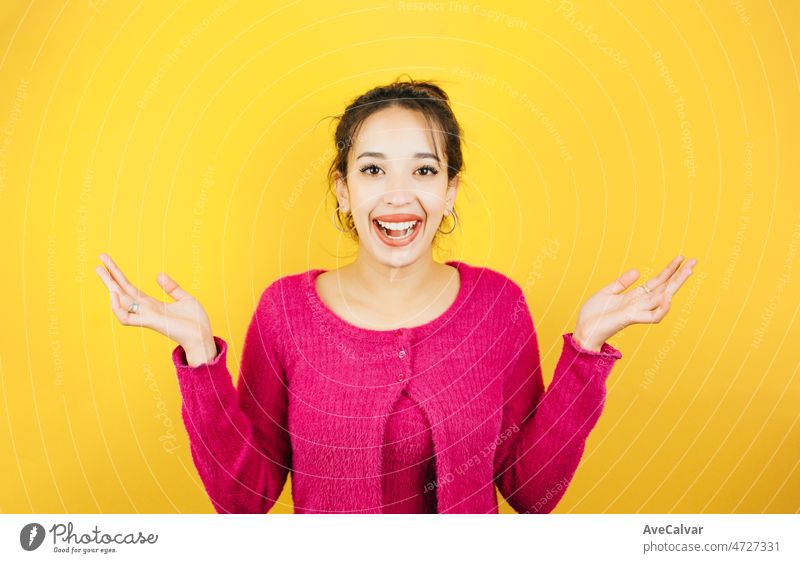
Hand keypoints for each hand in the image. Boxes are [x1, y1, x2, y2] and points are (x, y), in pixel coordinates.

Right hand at [95, 253, 213, 351]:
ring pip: (120, 301)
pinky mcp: (151, 322)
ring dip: (109, 286)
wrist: (203, 336)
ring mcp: (146, 316)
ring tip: (100, 270)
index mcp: (152, 305)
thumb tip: (158, 275)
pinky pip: (126, 317)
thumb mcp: (185, 298)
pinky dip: (117, 307)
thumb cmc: (195, 321)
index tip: (108, 262)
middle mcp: (145, 310)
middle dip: (109, 277)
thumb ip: (171, 288)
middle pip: (122, 291)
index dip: (119, 275)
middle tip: (99, 260)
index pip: (130, 288)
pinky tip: (113, 293)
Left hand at [573, 255, 697, 350]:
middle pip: (665, 288)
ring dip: (676, 284)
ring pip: (663, 298)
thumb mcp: (607, 293)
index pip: (657, 282)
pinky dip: (661, 309)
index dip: (669, 270)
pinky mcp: (630, 318)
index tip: (680, 258)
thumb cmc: (594, 315)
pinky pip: (652, 316)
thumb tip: (638, 271)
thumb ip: (622, 283)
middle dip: (679, 275)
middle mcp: (640, 304)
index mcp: (635, 297)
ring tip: (688, 271)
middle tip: (694, 261)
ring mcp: (637, 311)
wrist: (583, 330)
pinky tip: (668, 298)